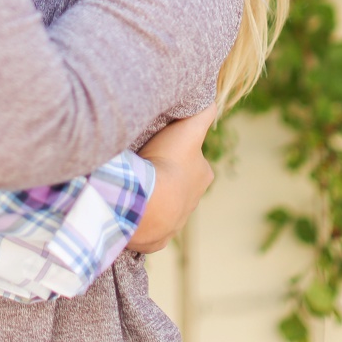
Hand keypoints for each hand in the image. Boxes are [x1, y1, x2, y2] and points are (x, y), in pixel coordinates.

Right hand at [127, 104, 219, 253]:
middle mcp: (192, 202)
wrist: (146, 201)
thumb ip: (204, 112)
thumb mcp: (188, 129)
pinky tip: (128, 212)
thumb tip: (213, 100)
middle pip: (178, 186)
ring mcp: (174, 224)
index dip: (177, 154)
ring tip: (132, 189)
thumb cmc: (167, 162)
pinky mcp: (156, 241)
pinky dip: (140, 222)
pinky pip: (148, 230)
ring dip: (151, 200)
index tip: (160, 150)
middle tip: (144, 169)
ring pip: (163, 208)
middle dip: (164, 180)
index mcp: (202, 176)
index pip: (193, 162)